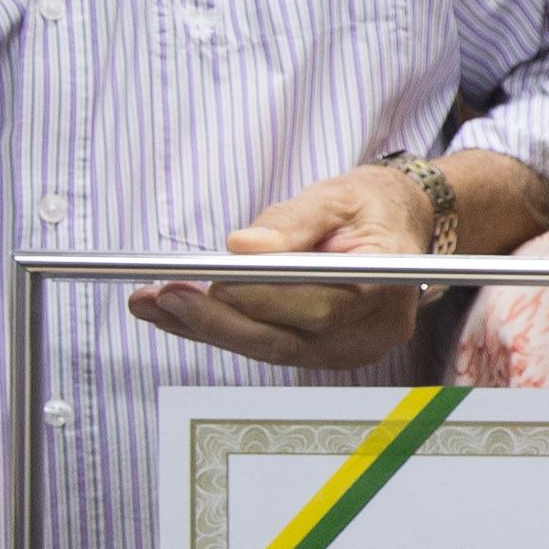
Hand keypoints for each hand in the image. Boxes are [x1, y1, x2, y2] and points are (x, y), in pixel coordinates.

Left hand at [131, 163, 464, 367]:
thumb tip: (242, 248)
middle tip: (164, 296)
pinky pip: (264, 346)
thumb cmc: (369, 208)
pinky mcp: (320, 353)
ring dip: (204, 327)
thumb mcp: (336, 195)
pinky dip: (217, 330)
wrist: (396, 227)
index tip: (214, 283)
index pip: (322, 305)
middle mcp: (371, 330)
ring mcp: (347, 350)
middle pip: (285, 338)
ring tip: (151, 302)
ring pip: (266, 347)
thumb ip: (292, 221)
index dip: (264, 299)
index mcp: (387, 282)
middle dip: (217, 319)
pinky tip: (172, 315)